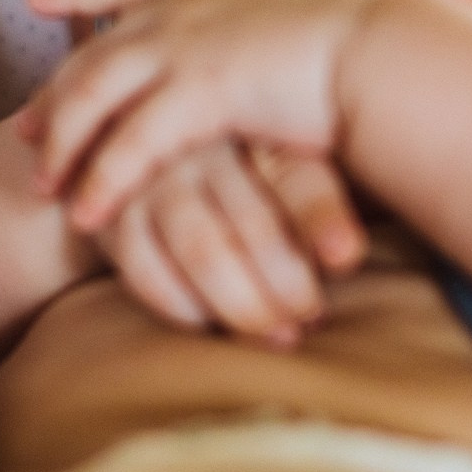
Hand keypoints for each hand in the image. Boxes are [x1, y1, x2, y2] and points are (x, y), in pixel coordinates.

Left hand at [20, 0, 380, 231]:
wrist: (387, 55)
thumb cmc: (358, 51)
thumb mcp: (293, 27)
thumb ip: (259, 37)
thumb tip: (262, 54)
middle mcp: (183, 8)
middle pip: (93, 52)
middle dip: (54, 96)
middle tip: (23, 134)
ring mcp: (186, 44)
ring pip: (95, 97)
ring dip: (66, 147)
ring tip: (46, 191)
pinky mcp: (199, 91)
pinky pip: (131, 144)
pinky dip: (103, 181)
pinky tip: (87, 217)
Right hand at [93, 140, 368, 348]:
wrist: (133, 157)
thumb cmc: (237, 180)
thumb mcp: (279, 173)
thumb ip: (316, 205)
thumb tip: (356, 260)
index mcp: (260, 134)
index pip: (301, 179)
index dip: (323, 218)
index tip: (347, 257)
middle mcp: (207, 147)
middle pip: (253, 223)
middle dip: (286, 284)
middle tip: (308, 322)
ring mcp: (157, 177)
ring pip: (202, 249)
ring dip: (240, 304)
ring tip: (276, 337)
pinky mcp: (115, 213)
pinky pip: (146, 268)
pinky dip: (181, 306)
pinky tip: (209, 326)